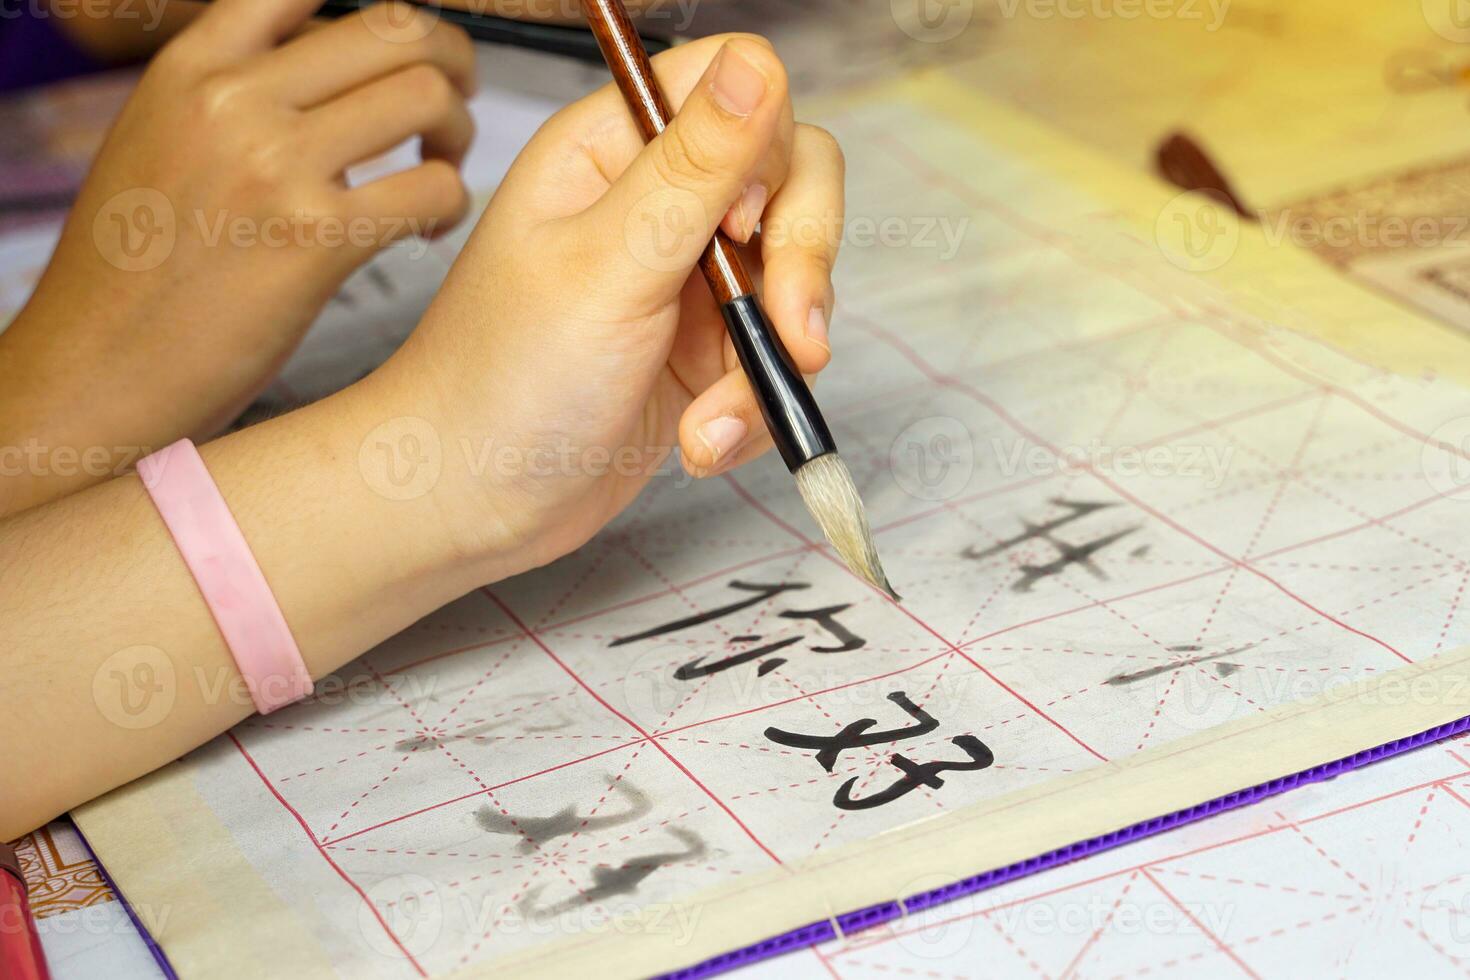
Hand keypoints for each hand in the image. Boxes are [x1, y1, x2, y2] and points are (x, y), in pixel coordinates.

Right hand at [0, 0, 475, 513]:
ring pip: (428, 95)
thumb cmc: (134, 274)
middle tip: (455, 104)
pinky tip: (427, 231)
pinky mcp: (316, 239)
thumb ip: (229, 95)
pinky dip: (452, 204)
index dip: (385, 16)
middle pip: (395, 29)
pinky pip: (435, 187)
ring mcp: (275, 166)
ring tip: (441, 170)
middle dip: (451, 62)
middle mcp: (233, 100)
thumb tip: (318, 68)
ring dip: (458, 132)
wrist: (96, 367)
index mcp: (190, 68)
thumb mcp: (158, 142)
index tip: (409, 48)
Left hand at [371, 33, 843, 574]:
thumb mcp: (609, 266)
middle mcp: (657, 202)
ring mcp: (686, 280)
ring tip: (710, 425)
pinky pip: (774, 357)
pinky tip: (700, 444)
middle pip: (793, 182)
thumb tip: (756, 64)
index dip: (767, 150)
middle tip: (787, 334)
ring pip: (794, 282)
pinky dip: (752, 409)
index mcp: (615, 151)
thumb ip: (694, 168)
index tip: (742, 227)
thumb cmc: (504, 380)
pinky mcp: (704, 351)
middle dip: (800, 268)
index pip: (738, 87)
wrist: (473, 504)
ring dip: (769, 363)